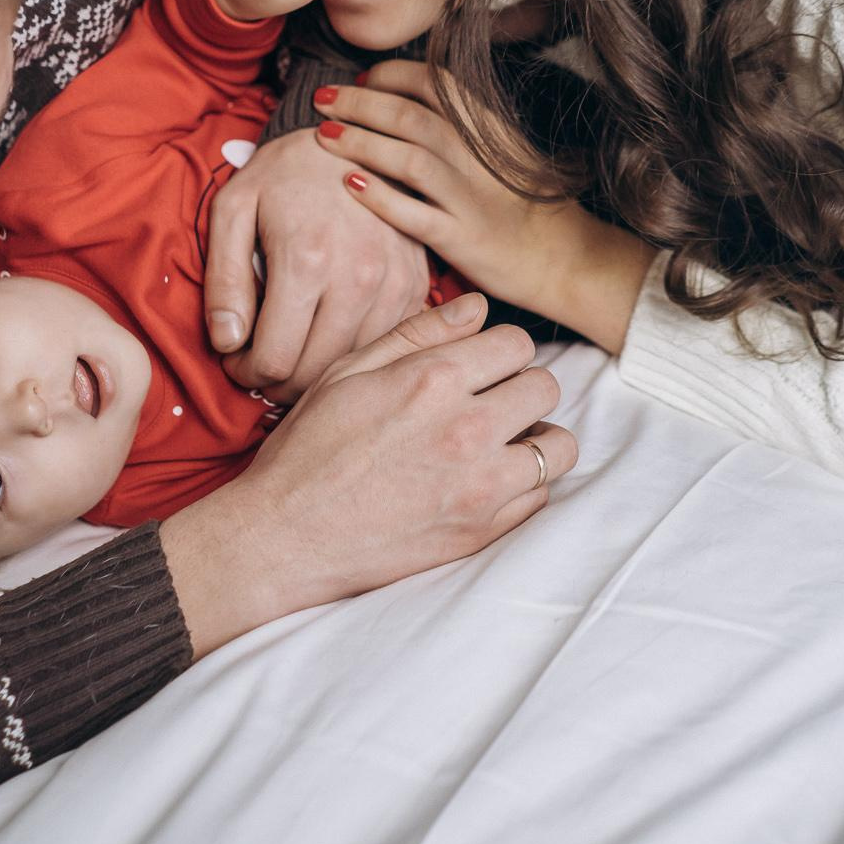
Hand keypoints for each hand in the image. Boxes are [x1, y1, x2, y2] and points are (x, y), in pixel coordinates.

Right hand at [159, 293, 574, 655]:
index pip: (517, 343)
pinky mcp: (482, 530)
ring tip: (499, 442)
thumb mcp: (349, 372)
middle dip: (522, 388)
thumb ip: (419, 333)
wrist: (285, 536)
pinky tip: (483, 481)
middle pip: (545, 388)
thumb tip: (477, 306)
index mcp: (433, 379)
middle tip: (491, 401)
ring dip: (534, 438)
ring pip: (558, 446)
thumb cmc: (308, 449)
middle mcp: (467, 428)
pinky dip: (521, 486)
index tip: (482, 366)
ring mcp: (480, 484)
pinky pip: (539, 496)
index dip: (500, 350)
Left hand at [204, 127, 430, 401]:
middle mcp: (359, 278)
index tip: (236, 361)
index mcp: (306, 261)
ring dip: (318, 373)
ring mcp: (395, 283)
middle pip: (314, 374)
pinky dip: (356, 353)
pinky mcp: (417, 284)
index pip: (274, 360)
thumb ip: (225, 281)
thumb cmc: (283, 175)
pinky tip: (331, 337)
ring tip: (294, 351)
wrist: (350, 139)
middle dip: (277, 382)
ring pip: (354, 366)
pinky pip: (387, 345)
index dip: (246, 373)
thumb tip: (227, 344)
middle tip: (260, 364)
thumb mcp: (234, 210)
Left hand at [313, 60, 656, 352]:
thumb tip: (403, 96)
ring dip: (360, 142)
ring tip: (323, 137)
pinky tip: (350, 185)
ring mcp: (470, 197)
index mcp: (486, 126)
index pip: (431, 81)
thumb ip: (459, 122)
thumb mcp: (500, 147)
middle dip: (358, 102)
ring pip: (407, 158)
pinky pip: (414, 214)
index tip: (360, 80)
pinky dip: (379, 198)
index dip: (387, 75)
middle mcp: (477, 155)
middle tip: (322, 100)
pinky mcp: (462, 238)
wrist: (566, 256)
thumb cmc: (523, 201)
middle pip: (407, 114)